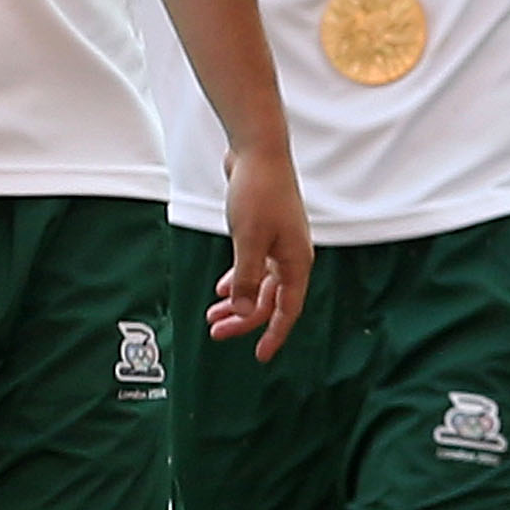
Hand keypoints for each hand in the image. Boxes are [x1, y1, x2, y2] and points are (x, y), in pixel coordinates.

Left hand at [211, 143, 310, 361]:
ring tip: (213, 316)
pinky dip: (240, 280)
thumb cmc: (258, 194)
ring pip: (260, 284)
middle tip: (216, 333)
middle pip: (271, 300)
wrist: (258, 153)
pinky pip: (255, 267)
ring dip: (239, 301)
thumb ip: (247, 280)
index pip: (288, 309)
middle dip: (244, 319)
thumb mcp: (248, 241)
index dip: (274, 334)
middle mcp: (292, 256)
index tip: (260, 356)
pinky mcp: (266, 232)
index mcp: (296, 261)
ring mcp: (280, 244)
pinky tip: (223, 288)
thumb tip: (245, 312)